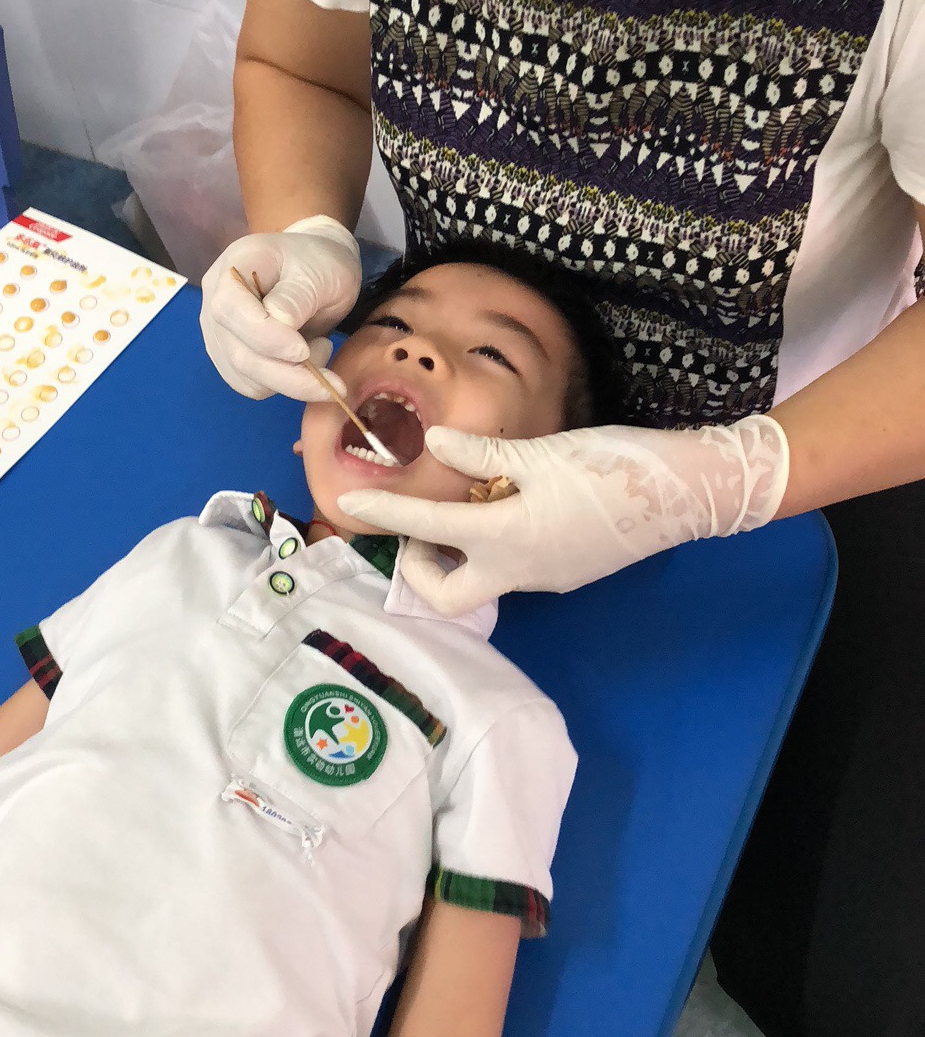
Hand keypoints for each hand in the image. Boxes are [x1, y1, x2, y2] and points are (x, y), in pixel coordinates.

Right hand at [200, 216, 360, 399]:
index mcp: (232, 269)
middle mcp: (213, 302)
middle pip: (238, 353)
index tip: (303, 350)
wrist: (317, 271)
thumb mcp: (319, 270)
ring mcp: (218, 333)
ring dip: (290, 380)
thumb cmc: (318, 263)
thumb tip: (281, 322)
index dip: (264, 336)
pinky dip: (283, 385)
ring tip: (320, 349)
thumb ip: (297, 296)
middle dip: (288, 373)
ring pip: (246, 377)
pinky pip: (251, 385)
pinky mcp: (230, 358)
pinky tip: (304, 363)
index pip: (229, 309)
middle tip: (330, 370)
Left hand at [339, 416, 789, 616]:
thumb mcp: (543, 452)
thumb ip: (483, 453)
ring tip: (471, 499)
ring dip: (460, 551)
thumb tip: (433, 440)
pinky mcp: (566, 573)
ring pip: (481, 580)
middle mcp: (519, 571)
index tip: (349, 503)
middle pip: (445, 595)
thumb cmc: (615, 467)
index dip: (384, 512)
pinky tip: (513, 502)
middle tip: (423, 523)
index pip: (425, 528)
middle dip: (420, 567)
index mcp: (506, 538)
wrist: (686, 494)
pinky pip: (513, 567)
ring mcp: (544, 579)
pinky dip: (495, 543)